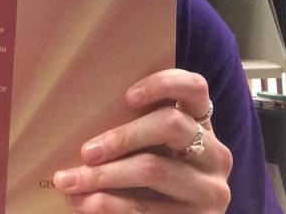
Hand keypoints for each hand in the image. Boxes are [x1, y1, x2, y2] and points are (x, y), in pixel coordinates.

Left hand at [53, 69, 232, 212]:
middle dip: (122, 137)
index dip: (163, 84)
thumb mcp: (154, 149)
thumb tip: (79, 117)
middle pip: (171, 125)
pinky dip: (113, 206)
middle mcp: (215, 153)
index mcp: (202, 123)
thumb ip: (134, 128)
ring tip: (71, 183)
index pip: (195, 87)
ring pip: (155, 168)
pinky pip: (150, 209)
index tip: (128, 97)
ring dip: (106, 176)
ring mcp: (211, 190)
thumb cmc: (153, 175)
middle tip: (86, 151)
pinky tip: (88, 205)